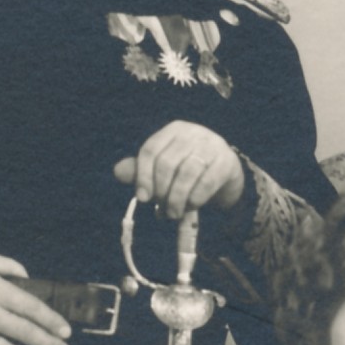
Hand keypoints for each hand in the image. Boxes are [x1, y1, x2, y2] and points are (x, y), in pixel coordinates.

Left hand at [113, 121, 245, 218]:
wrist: (226, 175)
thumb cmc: (188, 171)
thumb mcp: (164, 169)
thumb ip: (141, 171)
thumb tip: (118, 172)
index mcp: (173, 131)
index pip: (151, 150)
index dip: (143, 175)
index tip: (142, 198)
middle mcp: (192, 133)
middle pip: (167, 162)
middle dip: (161, 191)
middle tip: (161, 210)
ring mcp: (212, 145)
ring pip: (186, 173)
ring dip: (176, 199)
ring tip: (173, 213)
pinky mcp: (226, 162)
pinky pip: (206, 182)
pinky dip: (194, 198)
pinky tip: (190, 206)